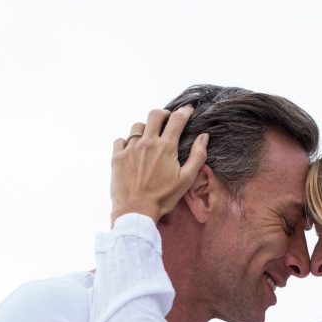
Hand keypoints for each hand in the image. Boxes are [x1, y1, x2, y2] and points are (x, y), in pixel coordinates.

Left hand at [111, 105, 208, 224]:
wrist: (136, 211)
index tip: (188, 109)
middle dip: (164, 113)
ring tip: (149, 139)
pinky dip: (128, 142)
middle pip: (155, 114)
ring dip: (145, 128)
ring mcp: (130, 148)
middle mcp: (147, 143)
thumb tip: (203, 136)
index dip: (184, 111)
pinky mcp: (117, 157)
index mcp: (166, 147)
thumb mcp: (186, 180)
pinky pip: (121, 140)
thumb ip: (198, 156)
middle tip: (167, 120)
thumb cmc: (163, 198)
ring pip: (137, 126)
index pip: (177, 119)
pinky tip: (132, 151)